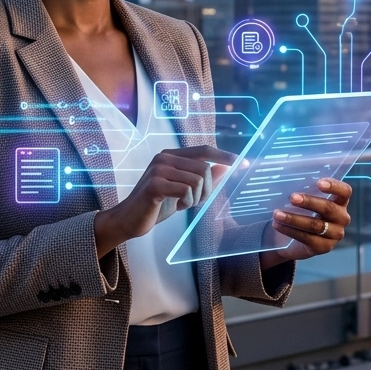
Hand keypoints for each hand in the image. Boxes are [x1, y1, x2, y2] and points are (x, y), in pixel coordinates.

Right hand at [94, 146, 234, 258]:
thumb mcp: (183, 190)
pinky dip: (187, 202)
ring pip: (197, 180)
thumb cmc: (156, 205)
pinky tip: (176, 206)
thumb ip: (202, 178)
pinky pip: (186, 190)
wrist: (129, 219)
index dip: (223, 155)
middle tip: (195, 202)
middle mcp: (164, 157)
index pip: (203, 150)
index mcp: (170, 155)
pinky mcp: (155, 185)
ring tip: (183, 204)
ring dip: (196, 198)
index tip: (241, 162)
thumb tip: (225, 167)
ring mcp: (158, 169)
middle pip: (204, 168)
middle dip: (207, 190)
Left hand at [259, 178, 352, 269]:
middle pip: (329, 208)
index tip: (319, 183)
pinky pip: (307, 238)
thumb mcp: (300, 198)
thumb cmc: (298, 210)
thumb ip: (295, 186)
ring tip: (276, 214)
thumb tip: (265, 170)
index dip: (334, 186)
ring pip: (316, 225)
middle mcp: (341, 217)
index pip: (345, 192)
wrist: (292, 237)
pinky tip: (277, 225)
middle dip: (309, 202)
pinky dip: (290, 231)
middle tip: (292, 198)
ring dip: (294, 218)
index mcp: (340, 201)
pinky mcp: (324, 247)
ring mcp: (335, 234)